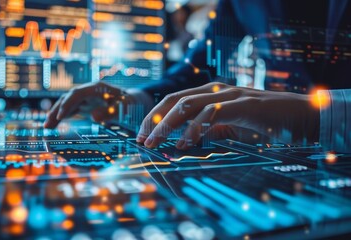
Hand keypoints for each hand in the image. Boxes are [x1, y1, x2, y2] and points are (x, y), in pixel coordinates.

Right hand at [44, 82, 130, 127]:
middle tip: (47, 125)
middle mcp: (88, 90)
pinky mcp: (84, 104)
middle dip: (56, 110)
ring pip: (66, 104)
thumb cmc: (128, 104)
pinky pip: (70, 110)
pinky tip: (54, 126)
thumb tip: (93, 117)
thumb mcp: (122, 108)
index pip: (76, 93)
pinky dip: (62, 117)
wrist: (131, 101)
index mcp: (96, 88)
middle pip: (67, 98)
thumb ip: (109, 112)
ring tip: (46, 127)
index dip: (67, 104)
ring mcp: (85, 97)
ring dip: (56, 114)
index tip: (60, 117)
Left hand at [136, 82, 319, 148]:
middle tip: (141, 140)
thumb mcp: (230, 127)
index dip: (155, 116)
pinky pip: (212, 113)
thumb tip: (188, 141)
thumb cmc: (264, 122)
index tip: (142, 135)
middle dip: (154, 119)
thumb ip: (210, 130)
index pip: (174, 101)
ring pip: (188, 105)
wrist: (300, 115)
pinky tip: (185, 143)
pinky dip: (195, 128)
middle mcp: (216, 90)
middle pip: (174, 100)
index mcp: (210, 94)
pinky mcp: (243, 104)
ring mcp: (229, 95)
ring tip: (155, 142)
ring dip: (167, 124)